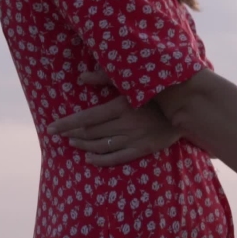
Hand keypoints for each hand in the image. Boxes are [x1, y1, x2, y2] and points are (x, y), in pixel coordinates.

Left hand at [47, 70, 180, 166]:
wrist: (185, 108)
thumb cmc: (156, 92)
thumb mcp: (132, 82)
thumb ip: (106, 77)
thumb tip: (81, 77)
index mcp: (122, 106)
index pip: (87, 117)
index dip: (67, 123)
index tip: (51, 128)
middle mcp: (127, 124)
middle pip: (92, 133)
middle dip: (73, 134)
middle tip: (62, 135)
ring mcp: (135, 138)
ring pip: (102, 146)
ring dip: (84, 146)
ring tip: (73, 143)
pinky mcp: (144, 149)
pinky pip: (117, 158)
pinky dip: (101, 160)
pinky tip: (89, 158)